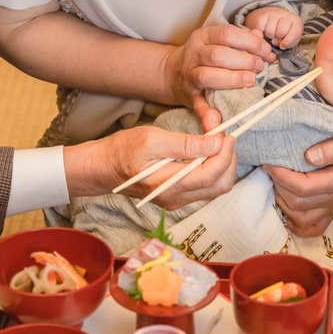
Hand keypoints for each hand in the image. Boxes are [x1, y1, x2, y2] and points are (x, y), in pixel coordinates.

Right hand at [64, 127, 236, 210]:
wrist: (104, 167)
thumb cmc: (123, 150)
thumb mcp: (153, 139)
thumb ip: (185, 144)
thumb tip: (215, 143)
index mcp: (170, 185)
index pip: (211, 174)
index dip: (225, 154)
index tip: (226, 134)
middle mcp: (176, 198)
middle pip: (220, 184)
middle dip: (228, 159)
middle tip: (222, 135)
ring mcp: (177, 199)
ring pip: (216, 187)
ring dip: (222, 163)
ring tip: (215, 140)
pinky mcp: (177, 196)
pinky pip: (205, 186)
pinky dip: (213, 168)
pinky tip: (206, 151)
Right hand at [163, 24, 273, 132]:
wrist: (172, 73)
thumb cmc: (203, 56)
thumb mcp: (217, 42)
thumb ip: (242, 43)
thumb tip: (266, 51)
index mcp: (203, 37)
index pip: (227, 33)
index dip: (250, 42)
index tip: (265, 52)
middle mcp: (194, 53)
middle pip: (218, 55)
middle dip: (244, 61)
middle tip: (259, 67)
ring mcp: (190, 75)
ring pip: (207, 76)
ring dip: (232, 79)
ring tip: (250, 81)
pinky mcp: (190, 96)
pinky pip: (198, 104)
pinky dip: (207, 113)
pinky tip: (218, 117)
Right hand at [244, 7, 302, 49]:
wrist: (279, 21)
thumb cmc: (287, 33)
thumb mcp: (292, 39)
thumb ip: (288, 44)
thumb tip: (280, 46)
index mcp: (296, 22)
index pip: (294, 33)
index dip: (287, 42)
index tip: (283, 46)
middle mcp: (286, 16)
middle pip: (280, 31)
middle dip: (277, 38)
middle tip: (277, 38)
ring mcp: (275, 14)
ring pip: (269, 29)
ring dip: (269, 35)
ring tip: (272, 35)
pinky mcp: (264, 14)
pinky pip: (260, 24)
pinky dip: (261, 31)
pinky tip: (265, 31)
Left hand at [261, 129, 332, 235]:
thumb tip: (309, 156)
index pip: (302, 187)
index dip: (280, 177)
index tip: (269, 163)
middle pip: (297, 204)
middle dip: (278, 186)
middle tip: (270, 168)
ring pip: (302, 219)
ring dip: (284, 204)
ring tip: (277, 183)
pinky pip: (315, 228)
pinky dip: (297, 225)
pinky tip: (288, 212)